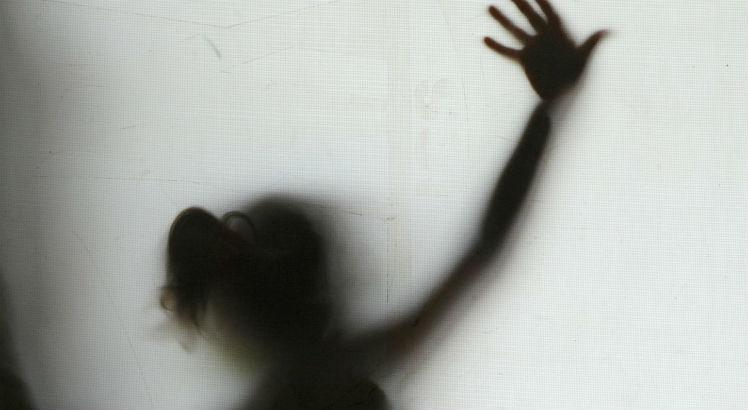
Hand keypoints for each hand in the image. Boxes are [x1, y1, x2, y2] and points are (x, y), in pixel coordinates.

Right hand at [484, 0, 605, 99]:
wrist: (560, 97)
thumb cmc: (575, 78)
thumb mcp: (583, 59)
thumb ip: (591, 43)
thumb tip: (609, 31)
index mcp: (559, 34)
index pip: (550, 14)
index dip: (543, 3)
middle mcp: (544, 38)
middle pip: (530, 17)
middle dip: (520, 4)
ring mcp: (533, 48)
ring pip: (515, 30)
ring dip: (502, 20)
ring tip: (490, 7)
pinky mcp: (524, 61)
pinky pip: (508, 51)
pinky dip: (497, 46)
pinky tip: (485, 38)